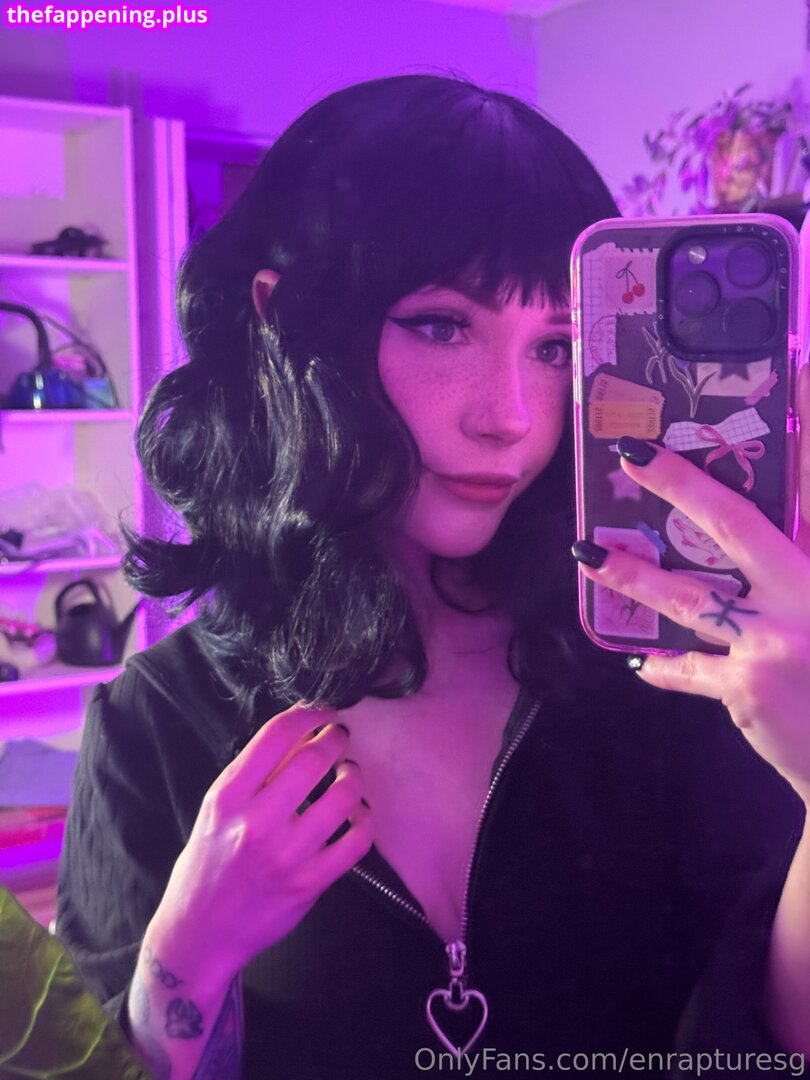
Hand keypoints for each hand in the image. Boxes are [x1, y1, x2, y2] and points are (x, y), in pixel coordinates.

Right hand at [148, 702, 372, 982]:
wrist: (199, 934)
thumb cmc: (209, 862)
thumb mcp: (217, 810)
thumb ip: (255, 773)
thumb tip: (302, 732)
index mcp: (227, 797)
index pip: (276, 735)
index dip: (309, 713)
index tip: (324, 710)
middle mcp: (256, 823)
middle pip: (314, 759)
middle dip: (336, 738)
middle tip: (340, 737)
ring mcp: (286, 856)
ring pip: (343, 797)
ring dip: (353, 777)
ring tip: (349, 774)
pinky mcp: (309, 884)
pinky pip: (356, 841)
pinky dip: (365, 819)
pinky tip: (357, 814)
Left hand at [573, 368, 809, 806]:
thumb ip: (792, 578)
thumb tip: (758, 551)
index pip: (808, 492)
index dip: (788, 441)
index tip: (769, 392)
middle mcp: (806, 596)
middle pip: (734, 525)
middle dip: (681, 484)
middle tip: (632, 456)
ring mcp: (774, 643)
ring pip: (688, 596)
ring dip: (632, 574)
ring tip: (586, 555)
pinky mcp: (746, 688)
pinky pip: (689, 668)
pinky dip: (664, 666)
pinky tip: (641, 662)